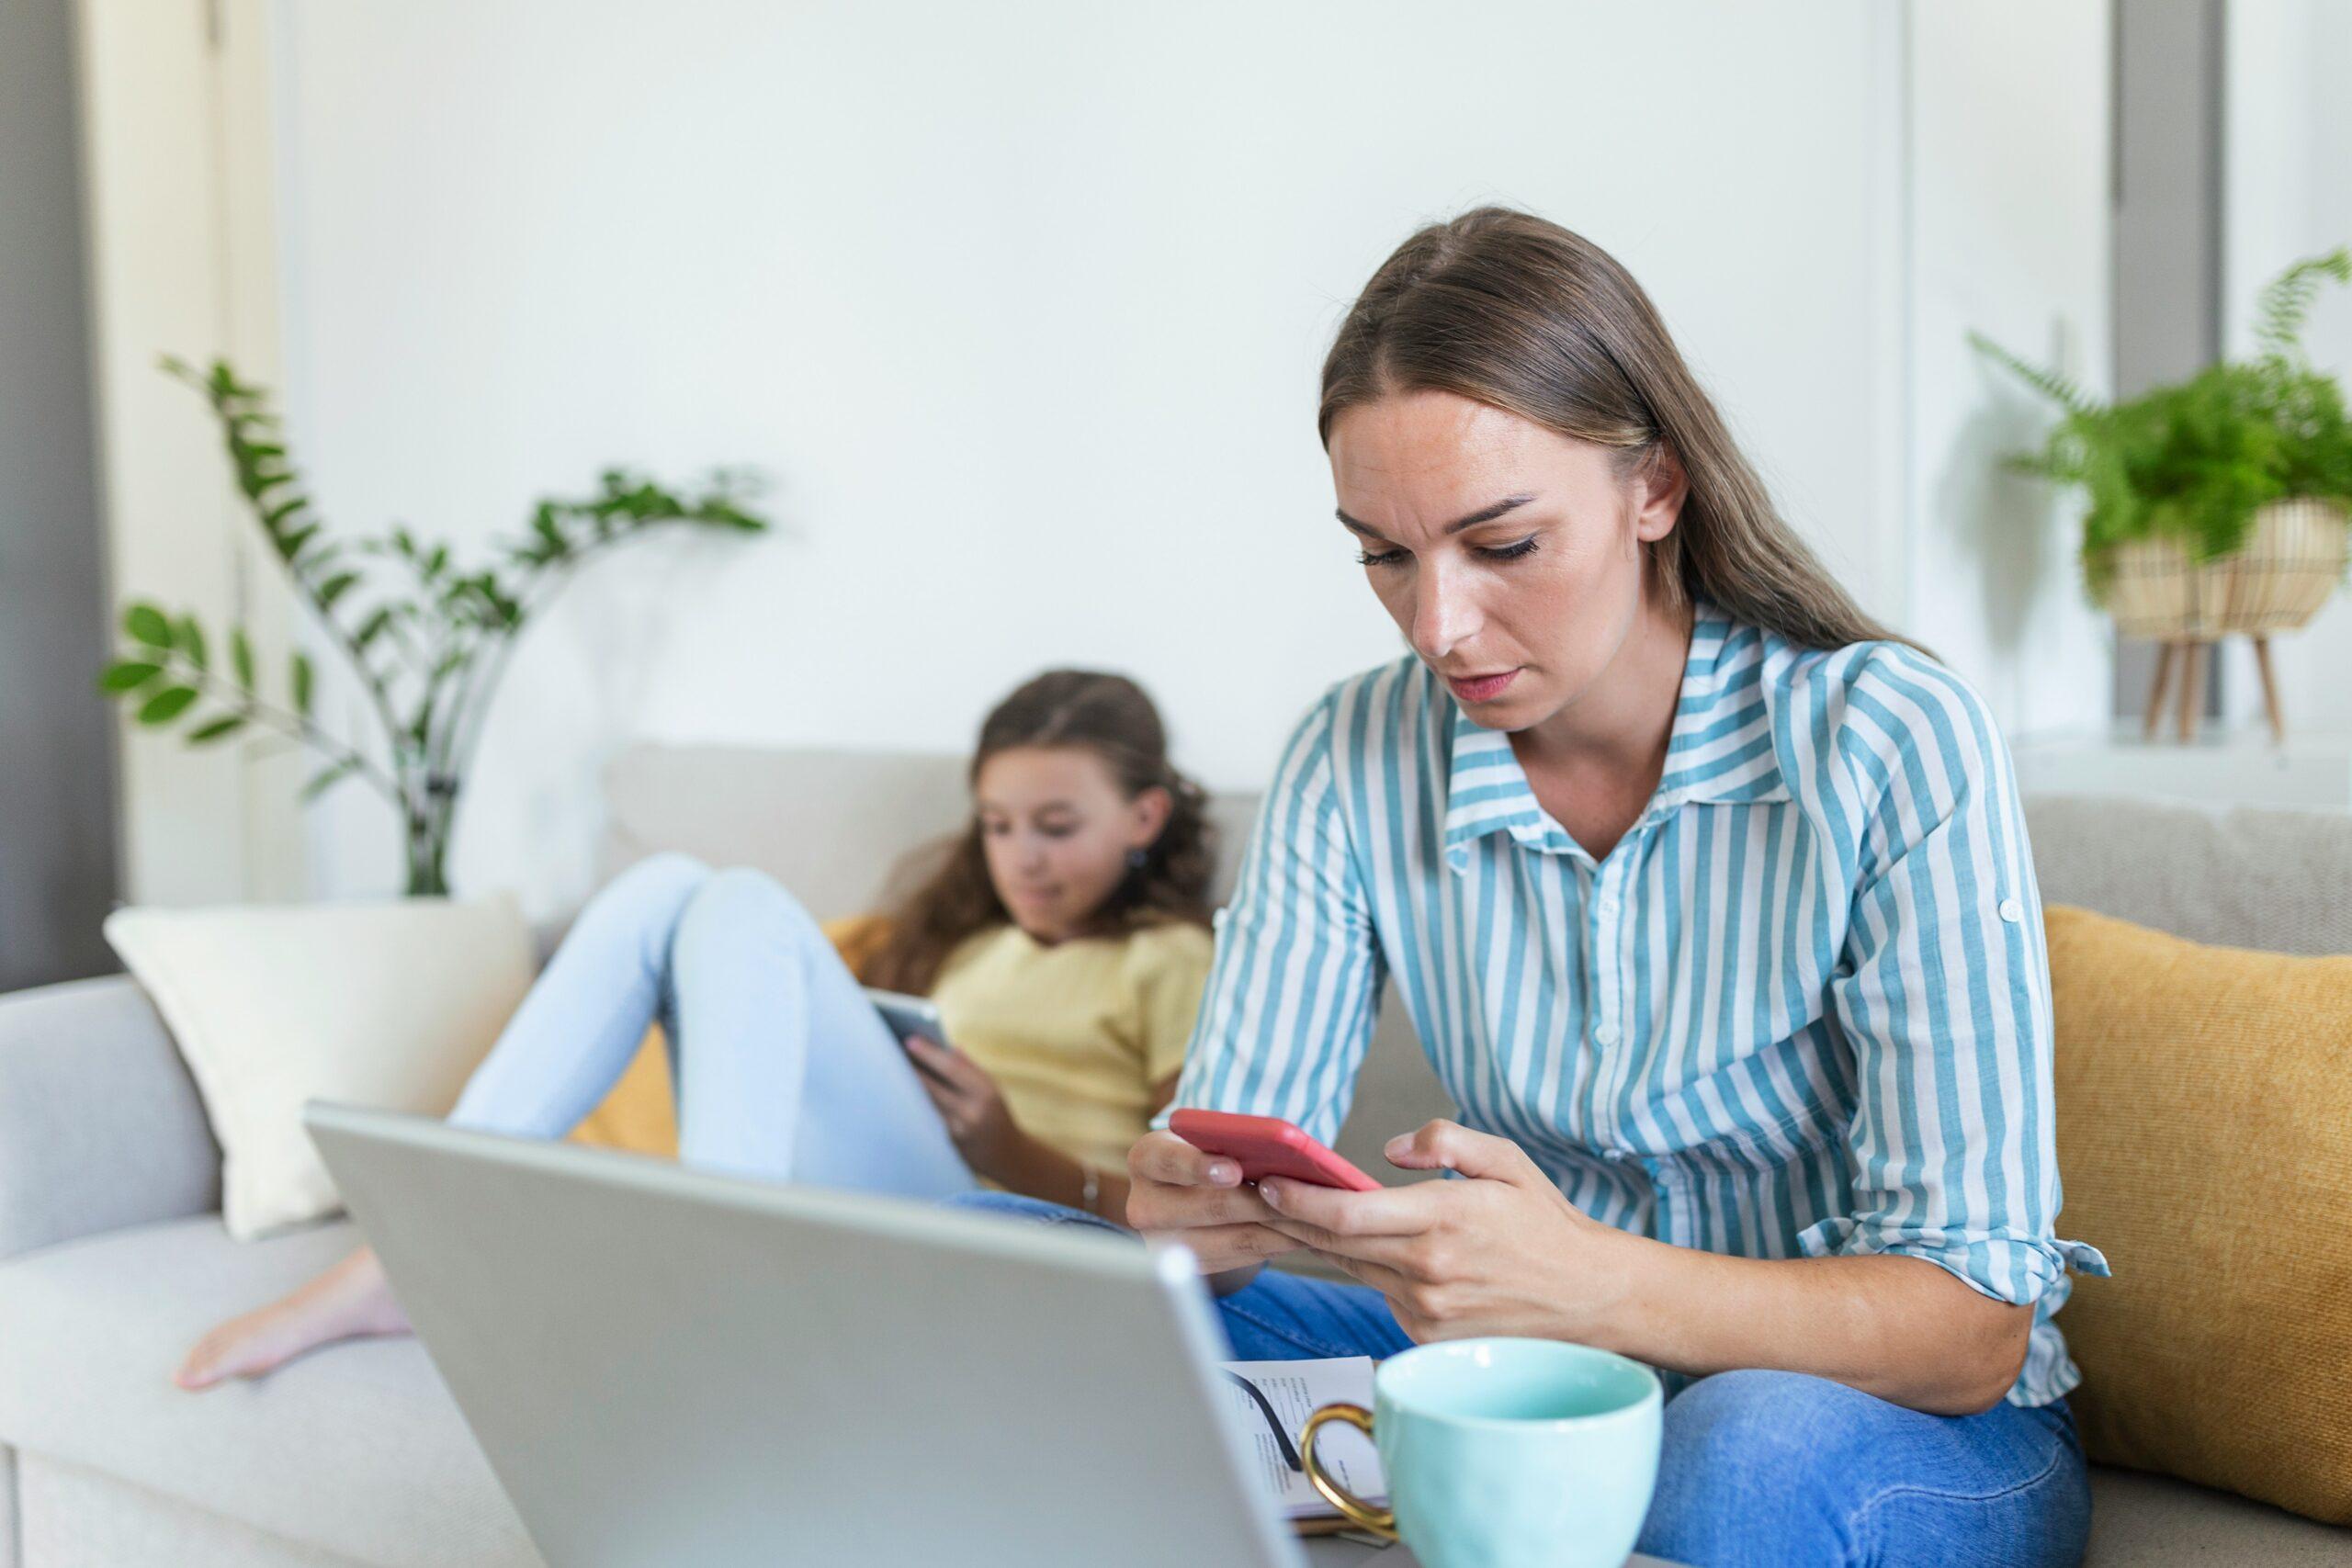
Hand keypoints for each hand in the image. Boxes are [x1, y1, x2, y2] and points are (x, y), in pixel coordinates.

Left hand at [904, 1037, 1023, 1180]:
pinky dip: (918, 1104)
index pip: (952, 1068)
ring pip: (927, 1103)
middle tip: (892, 1052)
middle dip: (912, 1069)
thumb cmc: (998, 1115)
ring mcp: (957, 1131)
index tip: (910, 1040)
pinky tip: (904, 1093)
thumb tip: (949, 1048)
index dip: (929, 1053)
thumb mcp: (993, 1090)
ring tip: (894, 1069)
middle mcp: (971, 1112)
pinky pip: (928, 1118)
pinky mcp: (947, 1144)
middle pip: (933, 1087)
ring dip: (911, 1087)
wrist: (1008, 1157)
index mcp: (986, 1092)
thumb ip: (971, 1069)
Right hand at [1125, 1129, 1300, 1283]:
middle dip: (1259, 1201)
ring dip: (1276, 1227)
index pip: (1170, 1162)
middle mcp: (1144, 1205)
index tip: (1235, 1170)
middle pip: (1209, 1207)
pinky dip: (1273, 1245)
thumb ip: (1226, 1140)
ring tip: (1311, 1217)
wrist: (1182, 1190)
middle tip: (1298, 1196)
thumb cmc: (1202, 1152)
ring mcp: (1164, 1243)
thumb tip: (1274, 1150)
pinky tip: (1298, 1234)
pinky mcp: (1191, 1266)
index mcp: (1145, 1159)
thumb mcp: (1202, 1137)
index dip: (1202, 1167)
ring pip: (1231, 1238)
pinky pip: (1241, 1259)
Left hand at [1256, 1119, 1629, 1343]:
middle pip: (1336, 1244)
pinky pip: (1382, 1294)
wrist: (1587, 1295)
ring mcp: (1426, 1309)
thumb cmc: (1545, 1224)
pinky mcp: (1426, 1335)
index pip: (1347, 1215)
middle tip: (1269, 1195)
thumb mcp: (1506, 1161)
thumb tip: (1390, 1148)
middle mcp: (1429, 1268)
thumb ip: (1445, 1141)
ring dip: (1332, 1245)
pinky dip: (1375, 1272)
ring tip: (1313, 1217)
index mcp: (1444, 1218)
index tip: (1270, 1184)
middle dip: (1296, 1219)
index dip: (1298, 1201)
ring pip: (1356, 1269)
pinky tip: (1384, 1254)